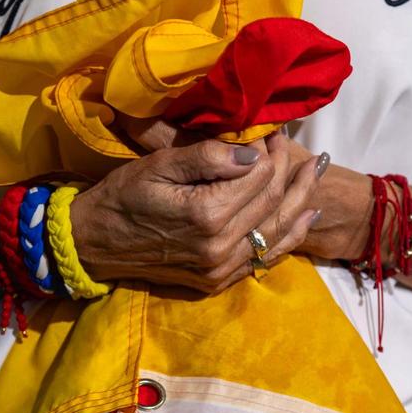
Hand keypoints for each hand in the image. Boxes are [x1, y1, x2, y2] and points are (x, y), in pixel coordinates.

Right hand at [71, 132, 324, 293]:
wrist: (94, 243)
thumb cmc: (122, 196)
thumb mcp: (159, 165)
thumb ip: (209, 157)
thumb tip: (253, 154)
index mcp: (206, 214)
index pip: (259, 177)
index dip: (271, 152)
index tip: (272, 132)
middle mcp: (220, 246)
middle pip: (273, 203)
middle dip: (290, 172)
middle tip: (299, 149)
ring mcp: (221, 268)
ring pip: (277, 232)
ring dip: (302, 201)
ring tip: (317, 174)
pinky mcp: (218, 281)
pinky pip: (264, 258)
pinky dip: (290, 236)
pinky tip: (306, 216)